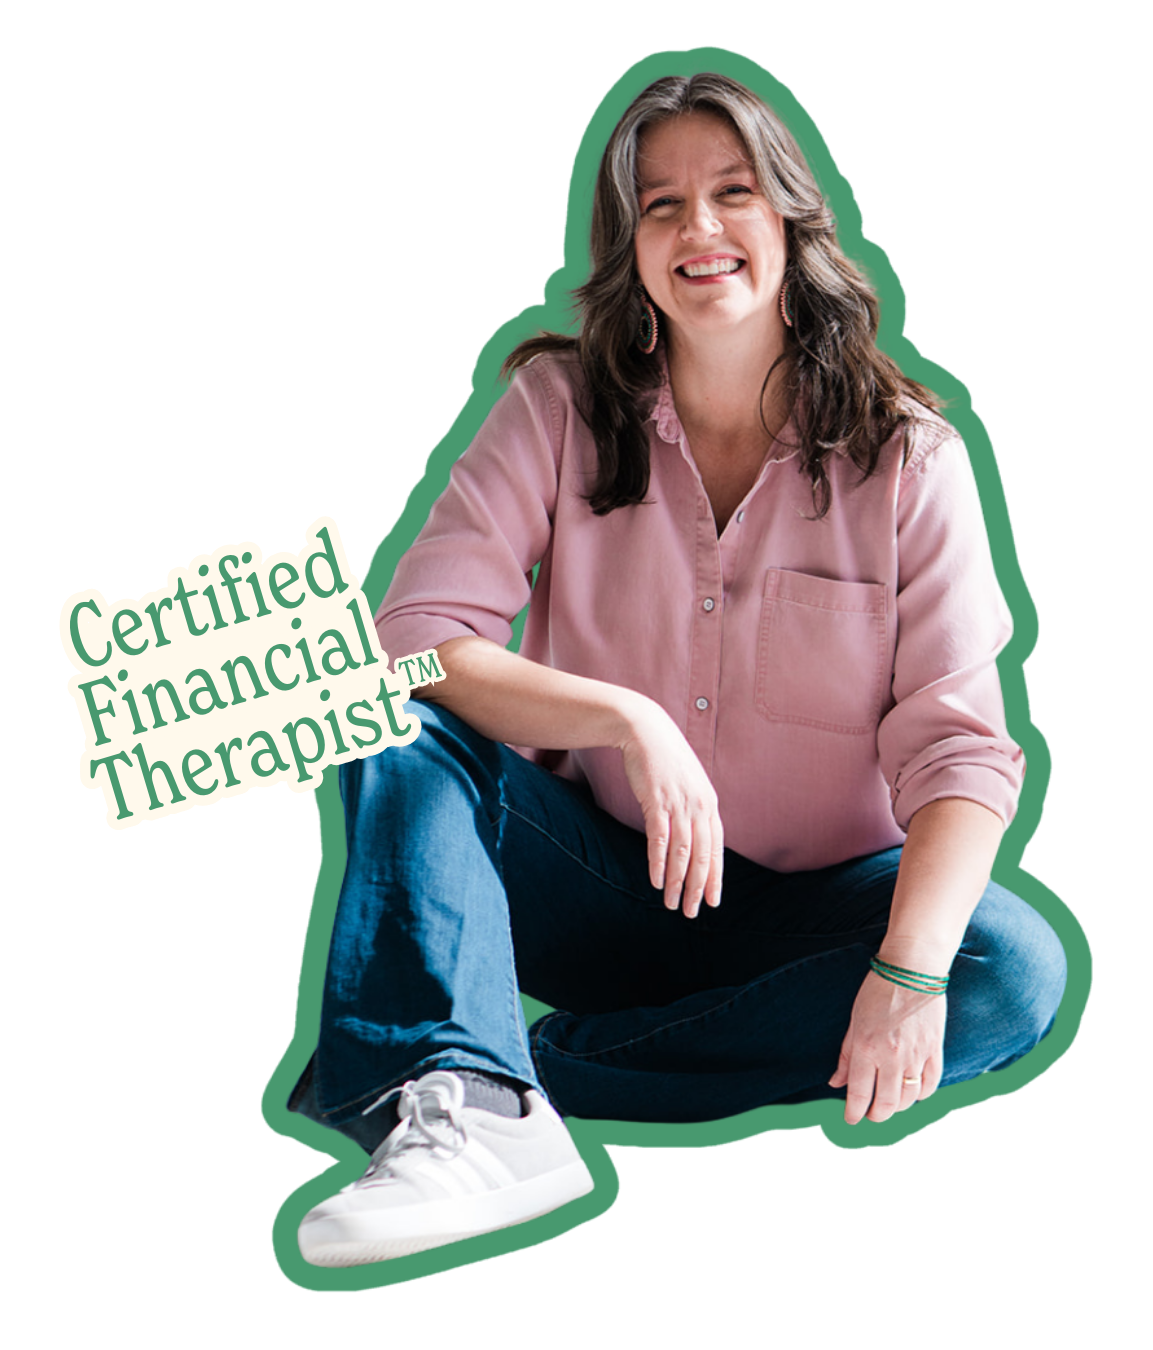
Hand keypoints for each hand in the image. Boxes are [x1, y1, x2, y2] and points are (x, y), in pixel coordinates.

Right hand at [618, 703, 722, 918]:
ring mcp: (678, 803)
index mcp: (709, 803)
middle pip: (702, 855)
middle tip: (691, 912)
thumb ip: (694, 808)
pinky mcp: (656, 800)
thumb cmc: (665, 758)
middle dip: (697, 887)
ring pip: (682, 851)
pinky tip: (656, 880)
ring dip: (677, 881)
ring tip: (672, 904)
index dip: (715, 876)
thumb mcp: (688, 784)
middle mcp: (699, 805)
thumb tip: (695, 835)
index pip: (717, 848)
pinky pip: (659, 838)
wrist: (646, 729)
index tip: (712, 901)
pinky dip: (658, 861)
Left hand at [828, 970, 946, 1124]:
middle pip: (886, 1104)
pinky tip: (912, 1092)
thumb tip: (835, 1084)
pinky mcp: (935, 1050)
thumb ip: (846, 1055)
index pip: (859, 1094)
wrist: (912, 969)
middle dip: (876, 1115)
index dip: (853, 1112)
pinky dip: (921, 1094)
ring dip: (898, 1107)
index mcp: (866, 1047)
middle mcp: (891, 1056)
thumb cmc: (877, 991)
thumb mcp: (854, 1021)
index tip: (850, 1119)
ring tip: (889, 1103)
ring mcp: (916, 1055)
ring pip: (909, 1099)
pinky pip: (931, 1085)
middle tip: (871, 1114)